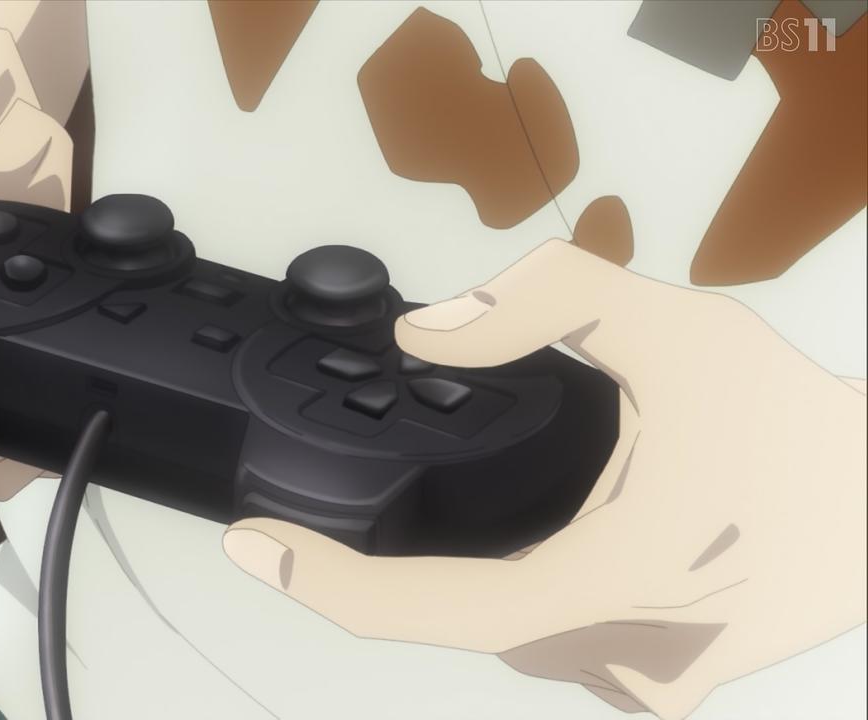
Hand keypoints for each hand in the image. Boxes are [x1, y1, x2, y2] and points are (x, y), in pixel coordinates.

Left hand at [222, 239, 865, 718]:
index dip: (332, 586)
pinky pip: (560, 648)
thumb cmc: (801, 424)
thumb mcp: (676, 325)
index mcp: (611, 581)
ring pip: (512, 636)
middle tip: (354, 522)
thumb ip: (547, 302)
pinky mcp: (670, 687)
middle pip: (466, 617)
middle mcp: (622, 655)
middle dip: (407, 568)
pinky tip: (551, 547)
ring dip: (475, 579)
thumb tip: (426, 330)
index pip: (436, 609)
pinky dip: (530, 599)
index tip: (257, 550)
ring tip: (462, 523)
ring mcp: (648, 682)